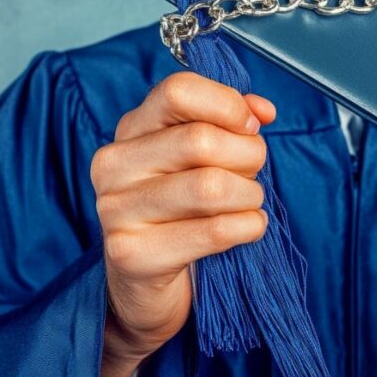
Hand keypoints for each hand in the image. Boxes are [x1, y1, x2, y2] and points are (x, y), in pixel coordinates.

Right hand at [90, 72, 274, 376]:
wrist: (143, 285)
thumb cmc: (181, 211)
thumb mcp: (200, 159)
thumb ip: (230, 123)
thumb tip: (262, 110)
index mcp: (131, 129)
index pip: (178, 90)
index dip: (228, 105)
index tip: (249, 126)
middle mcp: (114, 165)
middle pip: (202, 140)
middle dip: (248, 157)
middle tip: (252, 175)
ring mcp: (116, 211)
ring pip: (212, 187)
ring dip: (249, 197)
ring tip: (246, 205)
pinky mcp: (132, 255)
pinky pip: (214, 232)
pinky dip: (247, 228)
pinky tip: (245, 229)